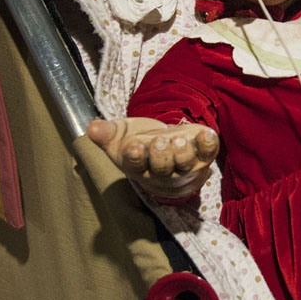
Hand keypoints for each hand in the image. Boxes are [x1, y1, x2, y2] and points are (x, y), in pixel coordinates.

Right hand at [87, 117, 218, 199]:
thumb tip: (92, 128)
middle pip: (163, 168)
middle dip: (162, 155)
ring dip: (184, 152)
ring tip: (179, 140)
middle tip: (160, 141)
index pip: (136, 165)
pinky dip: (208, 143)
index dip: (136, 157)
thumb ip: (106, 132)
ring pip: (185, 164)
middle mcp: (163, 171)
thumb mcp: (120, 135)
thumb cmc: (139, 142)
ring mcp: (185, 165)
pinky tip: (207, 133)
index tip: (134, 146)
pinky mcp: (202, 156)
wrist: (165, 149)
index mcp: (139, 166)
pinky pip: (208, 153)